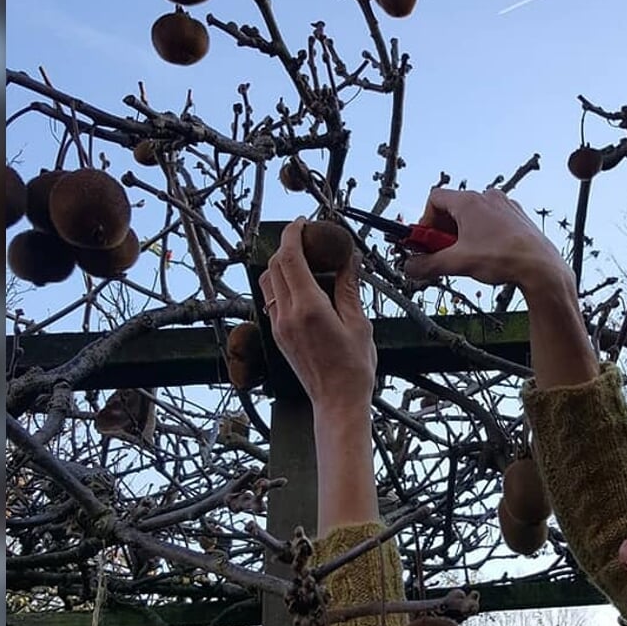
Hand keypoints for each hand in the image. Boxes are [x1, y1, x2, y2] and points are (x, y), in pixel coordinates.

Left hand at [260, 218, 375, 421]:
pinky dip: (281, 284)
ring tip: (303, 259)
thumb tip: (349, 259)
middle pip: (274, 266)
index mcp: (308, 308)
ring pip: (268, 282)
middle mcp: (287, 315)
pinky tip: (301, 284)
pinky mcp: (278, 335)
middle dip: (287, 246)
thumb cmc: (354, 369)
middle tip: (308, 238)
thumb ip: (348, 287)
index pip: (290, 258)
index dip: (293, 234)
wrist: (337, 403)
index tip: (302, 222)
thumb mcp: (359, 323)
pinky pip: (272, 300)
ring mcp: (279, 326)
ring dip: (280, 265)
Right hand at [400, 187, 574, 294]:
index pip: (435, 199)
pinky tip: (485, 255)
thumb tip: (411, 267)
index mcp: (470, 201)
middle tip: (441, 253)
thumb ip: (428, 265)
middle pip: (453, 208)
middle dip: (442, 232)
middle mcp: (488, 198)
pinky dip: (481, 235)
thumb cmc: (505, 258)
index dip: (425, 221)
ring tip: (464, 257)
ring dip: (461, 235)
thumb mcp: (457, 264)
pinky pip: (491, 222)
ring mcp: (505, 207)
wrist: (541, 267)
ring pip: (473, 216)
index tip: (425, 241)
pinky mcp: (517, 218)